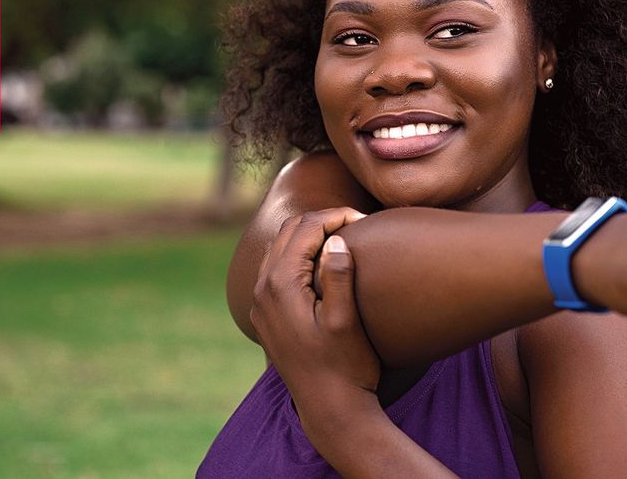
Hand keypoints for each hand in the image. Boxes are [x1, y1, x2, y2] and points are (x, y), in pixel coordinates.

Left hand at [250, 208, 380, 411]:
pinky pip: (276, 268)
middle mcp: (262, 290)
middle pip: (289, 231)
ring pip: (280, 247)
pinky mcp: (265, 315)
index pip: (306, 228)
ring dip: (308, 236)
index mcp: (280, 285)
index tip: (366, 220)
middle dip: (322, 220)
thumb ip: (338, 276)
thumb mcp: (346, 321)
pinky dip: (297, 255)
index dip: (336, 216)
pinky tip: (321, 263)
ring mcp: (260, 303)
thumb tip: (335, 240)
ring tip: (343, 238)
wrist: (329, 410)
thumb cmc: (345, 368)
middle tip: (356, 225)